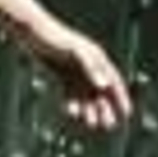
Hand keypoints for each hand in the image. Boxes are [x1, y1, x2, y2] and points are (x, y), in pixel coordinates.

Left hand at [15, 14, 131, 130]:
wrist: (30, 31)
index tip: (126, 114)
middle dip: (106, 108)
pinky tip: (71, 112)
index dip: (121, 98)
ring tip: (91, 123)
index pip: (114, 81)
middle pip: (101, 91)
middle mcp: (88, 65)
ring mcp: (74, 70)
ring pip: (85, 94)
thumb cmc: (54, 37)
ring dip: (89, 109)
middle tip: (108, 125)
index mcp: (97, 57)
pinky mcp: (61, 73)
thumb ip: (91, 67)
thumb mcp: (75, 51)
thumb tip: (104, 85)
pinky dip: (72, 102)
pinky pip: (70, 92)